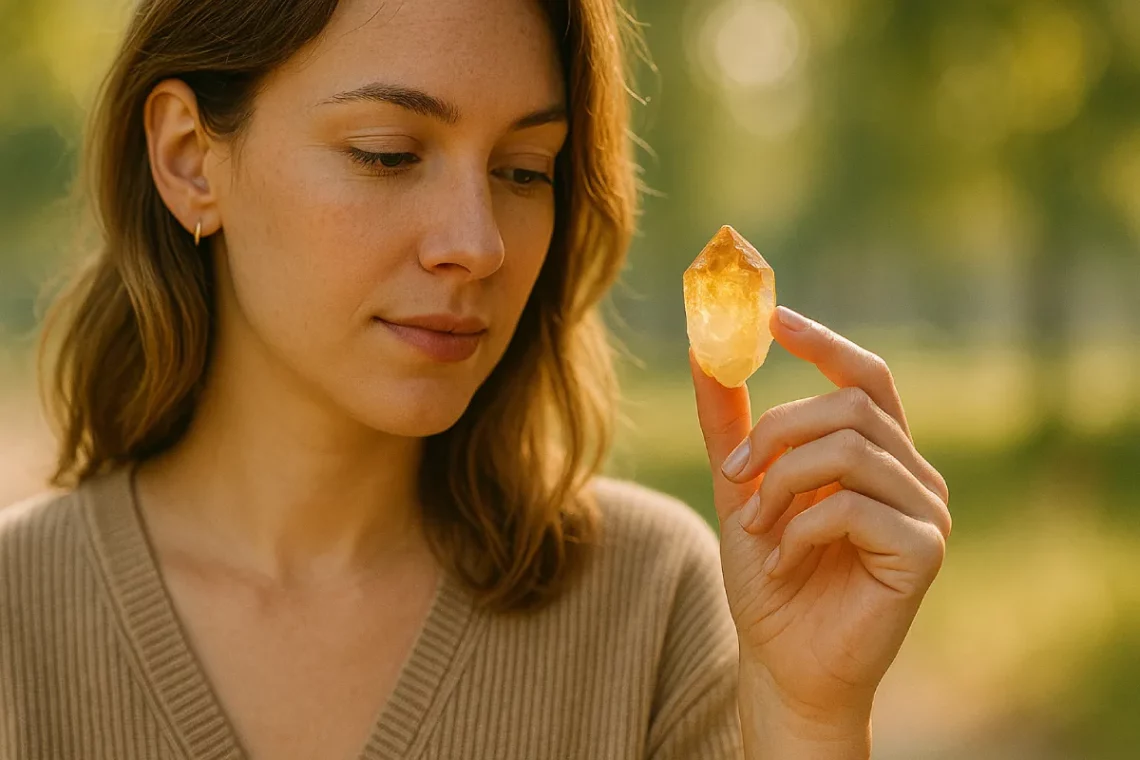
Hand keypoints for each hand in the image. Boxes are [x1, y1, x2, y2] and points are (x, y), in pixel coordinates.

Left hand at [691, 305, 950, 742]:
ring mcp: (926, 511)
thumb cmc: (769, 576)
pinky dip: (799, 529)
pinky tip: (783, 562)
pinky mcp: (924, 550)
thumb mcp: (742, 489)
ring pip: (849, 450)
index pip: (866, 377)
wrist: (783, 661)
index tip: (773, 318)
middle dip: (778, 432)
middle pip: (850, 406)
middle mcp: (913, 474)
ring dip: (782, 484)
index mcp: (878, 454)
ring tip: (758, 529)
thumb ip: (732, 424)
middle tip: (734, 475)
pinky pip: (852, 506)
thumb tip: (706, 351)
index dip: (824, 342)